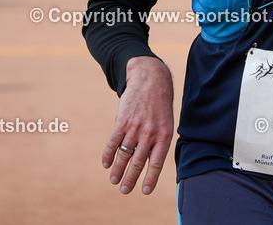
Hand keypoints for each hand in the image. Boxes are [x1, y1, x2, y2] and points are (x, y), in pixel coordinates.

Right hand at [102, 56, 174, 194]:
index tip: (145, 191)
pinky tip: (106, 163)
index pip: (156, 162)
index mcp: (163, 135)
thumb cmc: (159, 106)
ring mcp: (135, 127)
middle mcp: (150, 133)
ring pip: (124, 154)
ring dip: (118, 169)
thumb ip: (158, 143)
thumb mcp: (166, 123)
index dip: (150, 178)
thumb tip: (148, 165)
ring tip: (114, 180)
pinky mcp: (122, 121)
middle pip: (138, 161)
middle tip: (124, 190)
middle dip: (130, 178)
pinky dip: (109, 154)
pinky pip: (113, 142)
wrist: (150, 81)